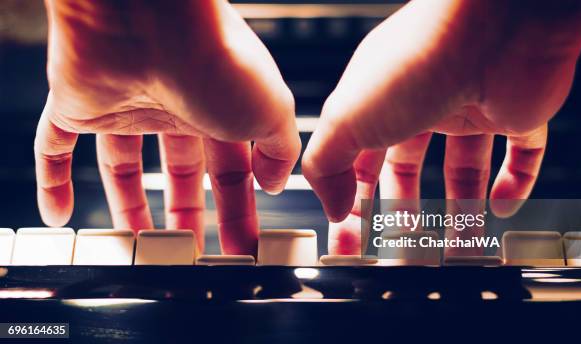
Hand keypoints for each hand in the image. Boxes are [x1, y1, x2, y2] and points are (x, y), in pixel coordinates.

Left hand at [35, 0, 300, 253]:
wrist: (148, 17)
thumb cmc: (213, 58)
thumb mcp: (272, 111)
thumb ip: (280, 149)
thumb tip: (275, 179)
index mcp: (221, 107)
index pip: (231, 172)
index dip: (237, 212)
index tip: (240, 246)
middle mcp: (174, 106)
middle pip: (180, 175)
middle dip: (188, 217)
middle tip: (192, 255)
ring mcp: (124, 105)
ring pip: (123, 167)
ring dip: (129, 208)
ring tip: (139, 246)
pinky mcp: (77, 104)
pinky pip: (55, 148)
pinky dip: (52, 180)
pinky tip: (57, 211)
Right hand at [302, 0, 580, 253]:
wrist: (496, 27)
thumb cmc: (418, 59)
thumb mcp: (346, 118)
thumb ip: (327, 164)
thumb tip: (330, 204)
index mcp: (377, 98)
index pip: (358, 157)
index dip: (352, 199)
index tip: (350, 236)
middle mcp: (422, 100)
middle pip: (408, 167)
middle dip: (403, 210)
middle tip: (402, 248)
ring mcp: (471, 105)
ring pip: (464, 167)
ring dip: (460, 209)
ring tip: (455, 247)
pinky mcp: (517, 111)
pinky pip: (520, 154)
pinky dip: (512, 183)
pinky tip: (500, 207)